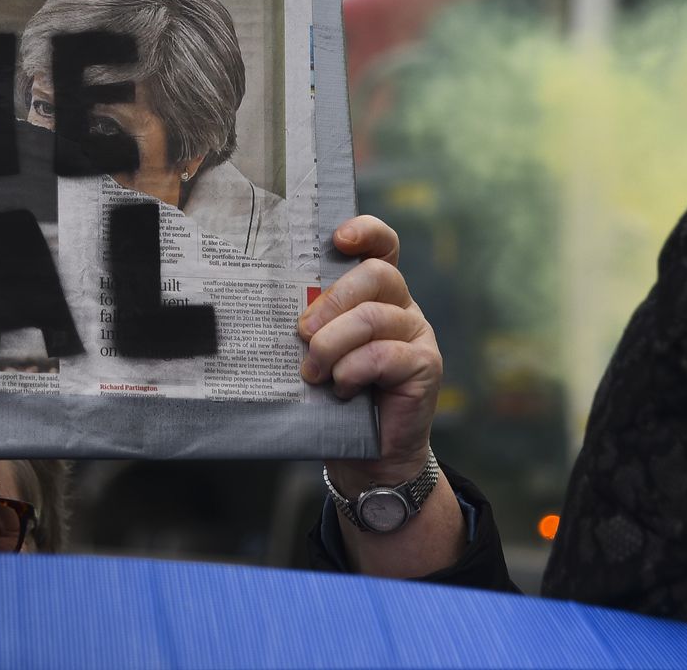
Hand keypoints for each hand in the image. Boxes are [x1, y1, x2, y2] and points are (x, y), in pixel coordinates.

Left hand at [298, 216, 441, 490]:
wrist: (367, 454)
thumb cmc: (332, 396)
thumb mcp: (315, 350)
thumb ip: (307, 323)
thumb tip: (260, 303)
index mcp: (375, 293)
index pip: (381, 246)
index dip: (365, 232)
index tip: (337, 238)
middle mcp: (401, 306)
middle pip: (376, 276)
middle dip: (331, 301)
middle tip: (302, 333)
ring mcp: (418, 334)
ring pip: (374, 318)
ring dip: (333, 345)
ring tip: (312, 372)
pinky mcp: (425, 365)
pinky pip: (386, 354)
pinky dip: (354, 370)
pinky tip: (341, 387)